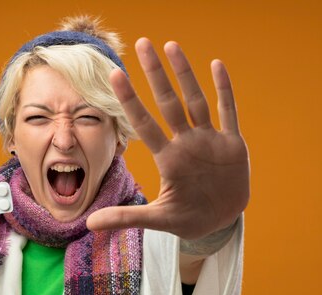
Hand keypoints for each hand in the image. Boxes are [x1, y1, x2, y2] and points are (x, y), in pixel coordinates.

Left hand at [87, 38, 249, 239]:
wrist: (221, 223)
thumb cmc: (188, 219)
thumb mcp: (157, 219)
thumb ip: (125, 217)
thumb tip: (88, 224)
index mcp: (168, 159)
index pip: (144, 124)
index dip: (130, 100)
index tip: (115, 74)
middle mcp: (186, 143)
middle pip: (168, 102)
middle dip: (156, 74)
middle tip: (142, 43)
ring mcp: (210, 141)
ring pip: (196, 100)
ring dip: (185, 73)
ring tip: (171, 44)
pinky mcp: (233, 145)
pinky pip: (228, 112)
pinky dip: (224, 90)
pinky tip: (216, 65)